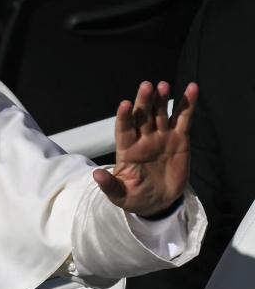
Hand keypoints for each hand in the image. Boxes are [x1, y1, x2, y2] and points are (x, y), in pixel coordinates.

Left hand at [93, 81, 197, 216]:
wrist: (158, 203)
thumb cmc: (134, 197)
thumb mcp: (120, 195)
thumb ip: (109, 185)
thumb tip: (96, 175)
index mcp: (127, 150)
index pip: (123, 129)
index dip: (124, 117)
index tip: (125, 104)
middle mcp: (143, 139)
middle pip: (142, 116)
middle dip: (143, 101)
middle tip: (146, 86)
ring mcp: (162, 137)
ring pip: (161, 113)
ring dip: (162, 99)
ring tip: (163, 86)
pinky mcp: (180, 139)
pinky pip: (183, 118)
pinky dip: (188, 104)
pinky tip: (192, 88)